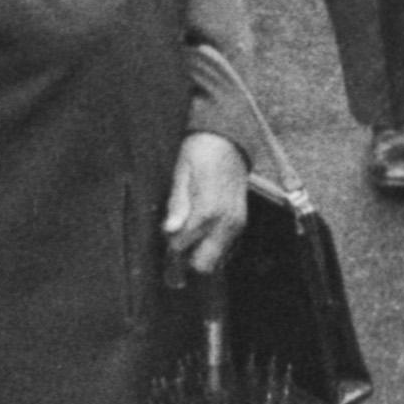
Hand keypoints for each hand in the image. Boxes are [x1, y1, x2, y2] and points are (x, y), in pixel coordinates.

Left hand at [163, 131, 251, 278]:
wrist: (228, 139)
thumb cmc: (199, 153)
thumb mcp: (180, 173)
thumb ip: (176, 205)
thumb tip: (169, 232)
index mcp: (208, 209)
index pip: (182, 247)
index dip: (168, 253)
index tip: (161, 252)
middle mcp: (226, 222)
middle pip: (204, 264)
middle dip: (185, 264)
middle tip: (172, 254)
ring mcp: (237, 224)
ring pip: (217, 261)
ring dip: (199, 256)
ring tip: (186, 241)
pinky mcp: (241, 223)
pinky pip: (226, 250)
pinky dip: (212, 250)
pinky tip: (200, 236)